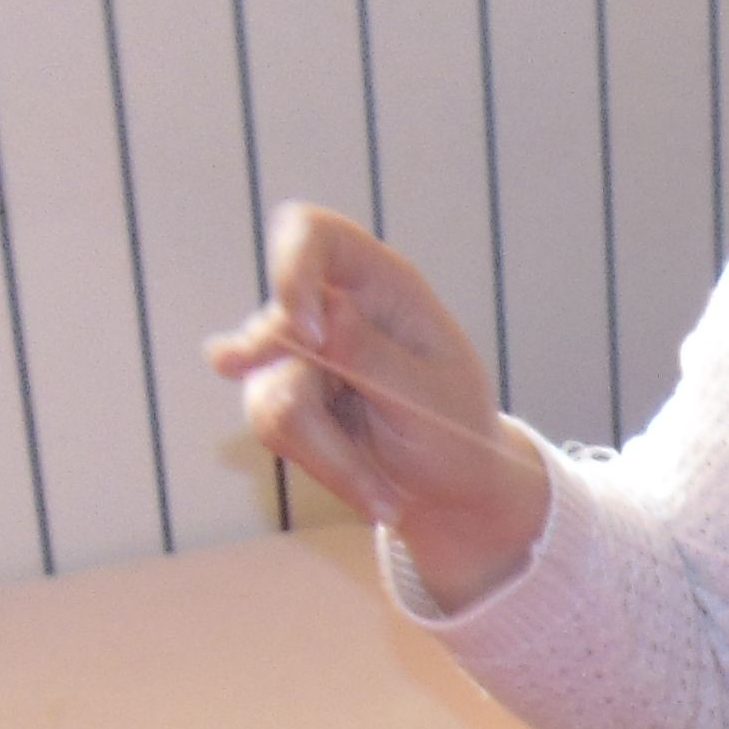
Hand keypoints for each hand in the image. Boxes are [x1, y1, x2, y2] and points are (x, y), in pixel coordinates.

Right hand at [207, 206, 547, 601]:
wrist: (450, 487)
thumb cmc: (457, 430)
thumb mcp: (430, 397)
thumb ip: (370, 355)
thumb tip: (310, 320)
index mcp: (381, 282)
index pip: (312, 233)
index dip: (292, 268)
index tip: (305, 329)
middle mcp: (331, 307)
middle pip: (275, 331)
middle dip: (306, 403)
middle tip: (350, 464)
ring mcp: (295, 352)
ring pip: (271, 398)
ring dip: (330, 456)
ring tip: (386, 495)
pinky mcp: (276, 395)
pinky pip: (272, 430)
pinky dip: (325, 468)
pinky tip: (369, 491)